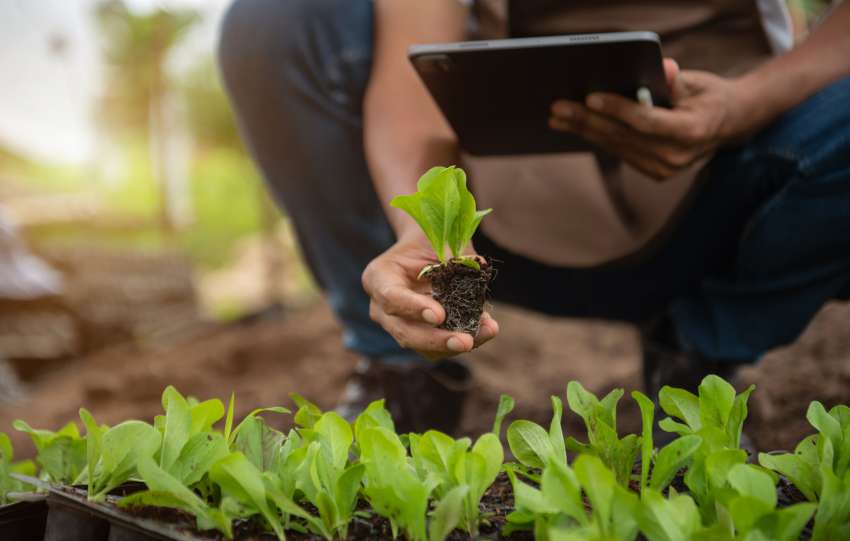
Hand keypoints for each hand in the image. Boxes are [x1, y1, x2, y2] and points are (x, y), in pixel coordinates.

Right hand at [361, 234, 498, 360]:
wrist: (424, 250)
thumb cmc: (429, 241)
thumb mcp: (438, 240)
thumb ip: (454, 256)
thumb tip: (478, 267)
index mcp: (379, 277)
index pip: (391, 297)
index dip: (415, 309)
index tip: (440, 316)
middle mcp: (381, 307)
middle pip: (404, 332)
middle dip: (436, 339)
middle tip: (465, 341)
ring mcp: (397, 325)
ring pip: (422, 347)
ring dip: (455, 344)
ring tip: (487, 331)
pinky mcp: (418, 336)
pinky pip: (437, 348)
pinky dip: (463, 341)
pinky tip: (486, 329)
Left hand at [549, 59, 758, 180]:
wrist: (728, 125)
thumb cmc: (709, 97)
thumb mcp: (698, 82)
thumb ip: (676, 79)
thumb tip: (662, 67)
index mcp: (691, 132)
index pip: (645, 121)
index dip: (617, 109)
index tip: (590, 96)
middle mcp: (676, 156)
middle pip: (623, 136)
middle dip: (587, 120)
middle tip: (558, 109)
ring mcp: (664, 169)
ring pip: (617, 147)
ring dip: (584, 131)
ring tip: (558, 118)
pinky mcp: (654, 173)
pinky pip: (620, 153)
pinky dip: (598, 138)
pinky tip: (577, 127)